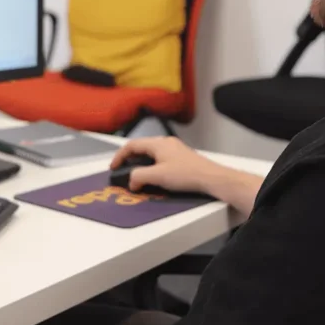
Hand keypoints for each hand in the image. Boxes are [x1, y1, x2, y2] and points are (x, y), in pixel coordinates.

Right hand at [110, 136, 224, 193]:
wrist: (210, 178)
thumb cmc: (185, 174)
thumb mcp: (158, 176)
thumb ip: (139, 176)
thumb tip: (131, 181)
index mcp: (158, 144)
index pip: (132, 145)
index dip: (119, 156)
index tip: (113, 168)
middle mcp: (165, 143)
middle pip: (141, 148)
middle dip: (129, 160)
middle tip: (123, 171)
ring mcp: (175, 149)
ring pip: (151, 154)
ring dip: (141, 164)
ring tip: (136, 176)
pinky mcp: (181, 157)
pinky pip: (160, 159)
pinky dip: (151, 166)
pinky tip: (154, 177)